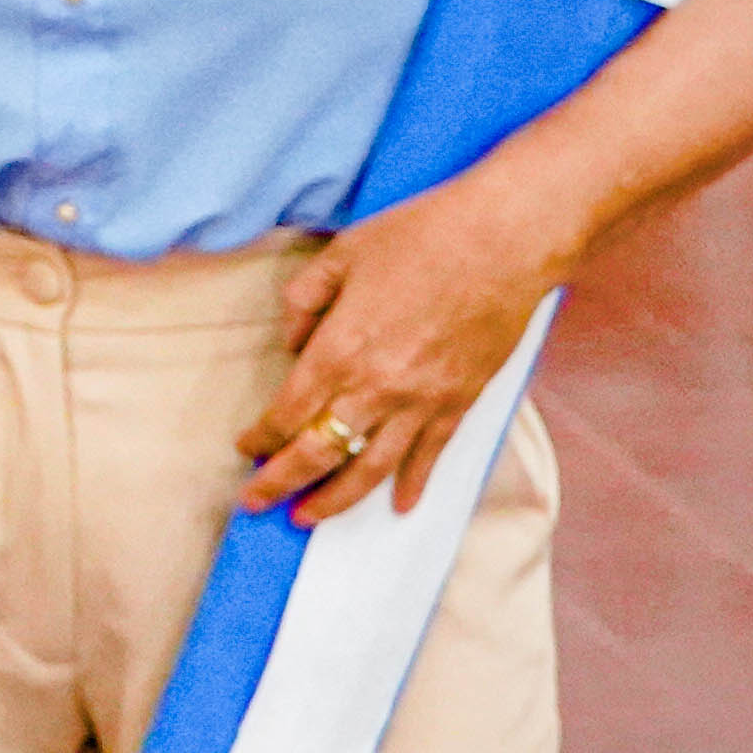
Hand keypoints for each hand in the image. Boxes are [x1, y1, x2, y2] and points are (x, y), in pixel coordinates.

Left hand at [240, 183, 557, 522]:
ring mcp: (420, 402)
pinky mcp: (458, 403)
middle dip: (279, 483)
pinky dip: (414, 485)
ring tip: (308, 517)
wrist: (504, 240)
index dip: (261, 437)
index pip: (286, 413)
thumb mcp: (341, 253)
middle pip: (317, 454)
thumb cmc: (422, 235)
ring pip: (368, 469)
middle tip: (256, 502)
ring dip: (334, 501)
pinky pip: (430, 456)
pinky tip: (400, 505)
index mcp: (338, 350)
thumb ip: (304, 300)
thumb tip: (292, 344)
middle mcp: (374, 387)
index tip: (247, 448)